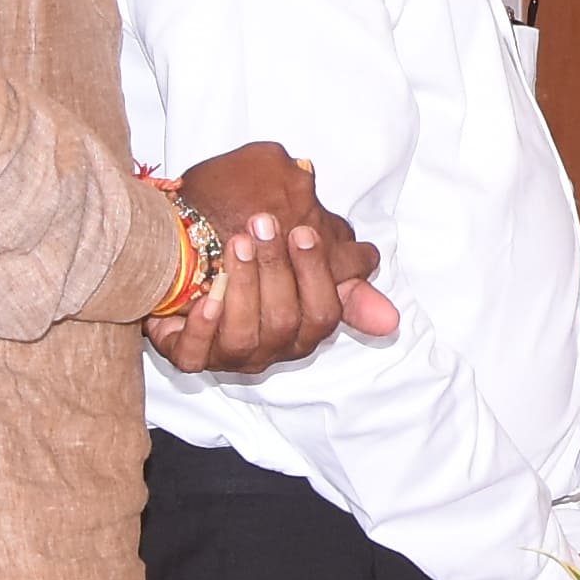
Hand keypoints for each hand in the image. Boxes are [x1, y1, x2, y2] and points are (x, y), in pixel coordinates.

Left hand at [156, 145, 391, 376]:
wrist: (187, 260)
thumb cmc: (254, 263)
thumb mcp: (305, 266)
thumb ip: (347, 286)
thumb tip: (391, 320)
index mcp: (302, 331)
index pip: (323, 313)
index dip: (315, 274)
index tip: (301, 231)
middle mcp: (269, 350)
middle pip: (284, 322)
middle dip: (275, 270)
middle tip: (261, 223)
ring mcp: (227, 356)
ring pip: (242, 336)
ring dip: (242, 286)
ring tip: (236, 243)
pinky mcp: (188, 356)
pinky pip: (194, 355)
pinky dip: (203, 327)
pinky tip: (206, 297)